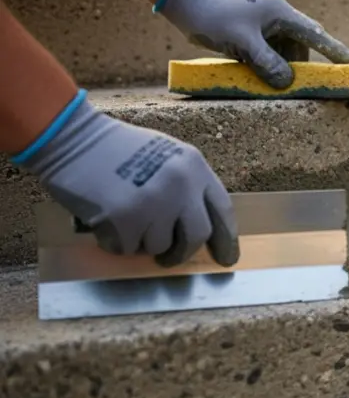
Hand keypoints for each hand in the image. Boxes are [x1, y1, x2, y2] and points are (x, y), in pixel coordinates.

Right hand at [17, 95, 238, 267]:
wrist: (72, 137)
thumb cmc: (115, 148)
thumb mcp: (165, 156)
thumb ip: (185, 186)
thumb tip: (196, 226)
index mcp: (194, 167)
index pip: (223, 211)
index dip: (227, 239)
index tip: (227, 258)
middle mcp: (181, 185)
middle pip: (198, 236)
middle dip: (183, 253)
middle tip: (168, 259)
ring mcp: (155, 202)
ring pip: (159, 246)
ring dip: (140, 242)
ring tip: (123, 219)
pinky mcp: (126, 218)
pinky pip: (127, 248)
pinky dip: (115, 242)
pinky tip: (104, 220)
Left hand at [159, 0, 348, 88]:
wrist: (186, 2)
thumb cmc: (214, 17)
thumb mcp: (242, 42)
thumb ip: (266, 62)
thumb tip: (287, 83)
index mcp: (281, 13)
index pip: (316, 34)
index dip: (335, 50)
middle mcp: (278, 18)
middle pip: (303, 45)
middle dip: (305, 65)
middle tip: (309, 84)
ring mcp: (265, 25)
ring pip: (285, 51)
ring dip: (283, 68)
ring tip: (274, 84)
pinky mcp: (253, 32)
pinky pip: (270, 52)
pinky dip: (269, 65)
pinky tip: (261, 76)